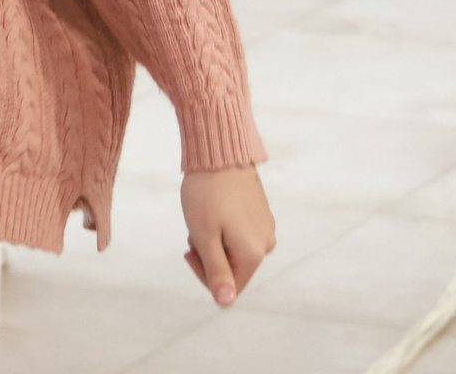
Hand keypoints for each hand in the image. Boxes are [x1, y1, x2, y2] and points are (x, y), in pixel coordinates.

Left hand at [181, 166, 275, 306]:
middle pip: (233, 267)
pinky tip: (213, 208)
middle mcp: (266, 243)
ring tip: (203, 216)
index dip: (205, 273)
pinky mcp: (261, 213)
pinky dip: (223, 227)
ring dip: (214, 240)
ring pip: (234, 249)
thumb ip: (217, 272)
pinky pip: (240, 233)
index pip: (230, 286)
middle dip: (209, 254)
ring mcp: (266, 227)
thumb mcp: (205, 237)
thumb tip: (226, 303)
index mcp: (254, 254)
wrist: (220, 152)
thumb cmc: (207, 194)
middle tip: (194, 230)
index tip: (189, 249)